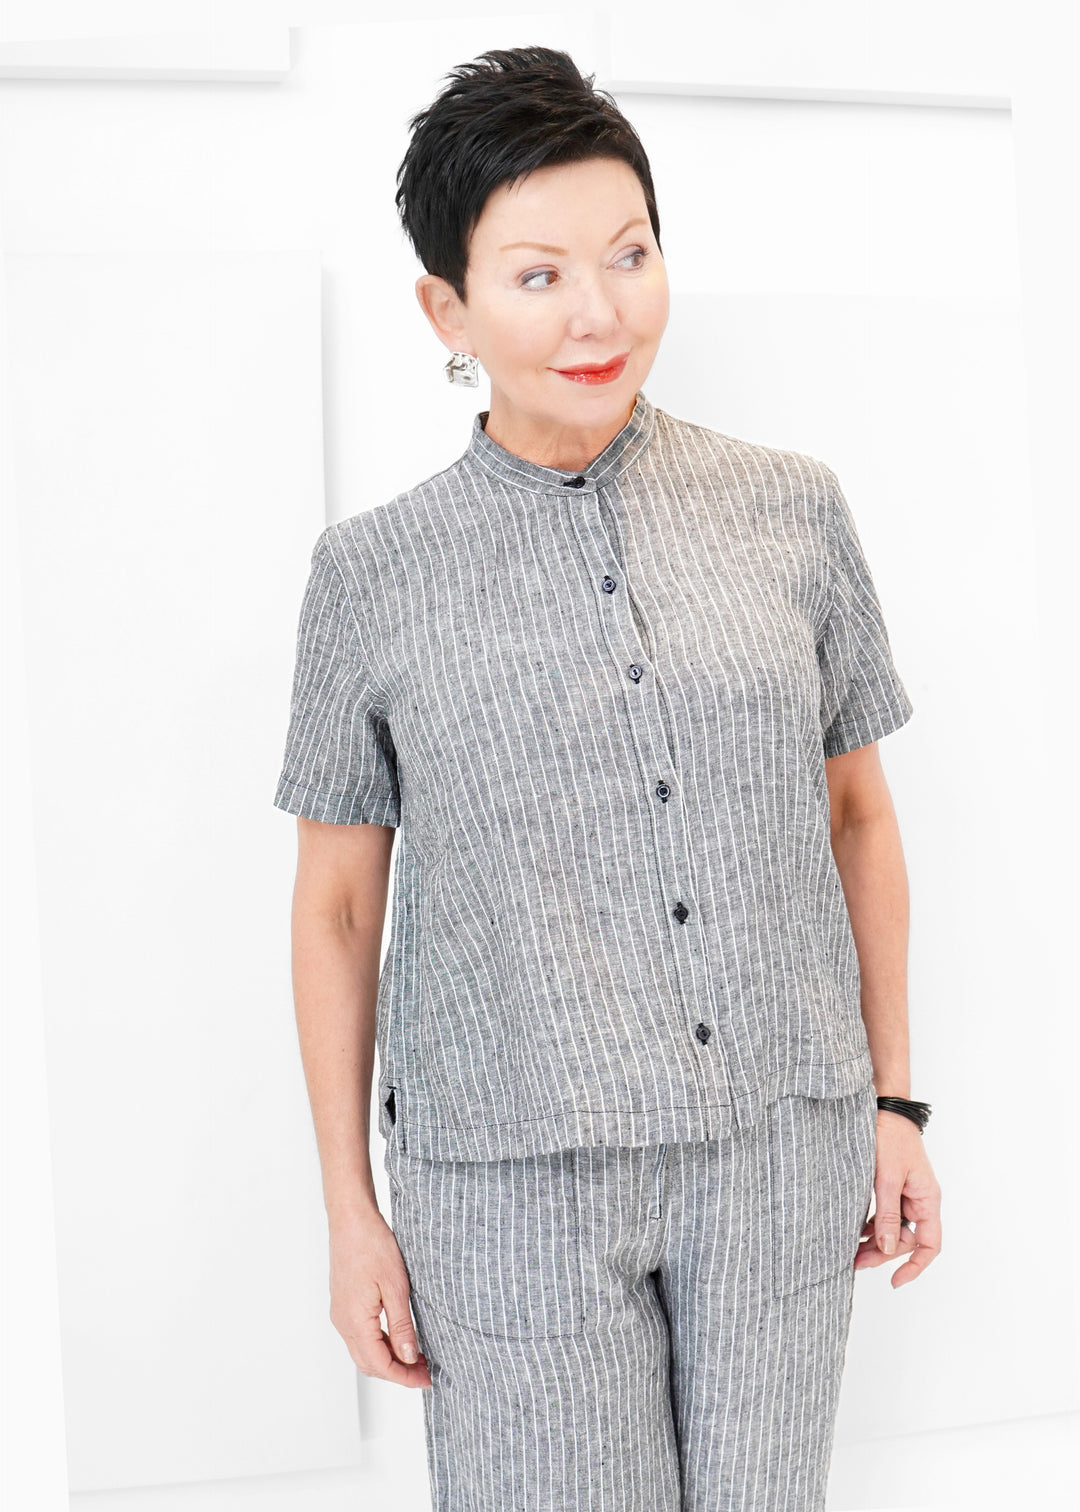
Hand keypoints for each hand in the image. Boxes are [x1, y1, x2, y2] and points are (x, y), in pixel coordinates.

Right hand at [328, 1206, 432, 1387]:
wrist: (351, 1219)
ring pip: (364, 1350)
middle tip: (425, 1370)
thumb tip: (409, 1357)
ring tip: (416, 1354)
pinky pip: (360, 1334)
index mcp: (355, 1322)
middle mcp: (343, 1323)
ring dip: (389, 1357)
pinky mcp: (343, 1303)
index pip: (381, 1365)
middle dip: (398, 1371)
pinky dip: (380, 1342)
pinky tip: (398, 1335)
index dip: (405, 1377)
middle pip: (370, 1363)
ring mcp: (341, 1313)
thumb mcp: (395, 1286)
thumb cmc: (371, 1245)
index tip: (426, 1379)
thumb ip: (402, 1325)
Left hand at [854, 1107, 940, 1286]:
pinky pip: (884, 1214)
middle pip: (906, 1239)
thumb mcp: (887, 1178)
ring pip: (892, 1228)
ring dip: (874, 1241)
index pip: (929, 1244)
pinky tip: (855, 1231)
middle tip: (855, 1262)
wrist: (884, 1108)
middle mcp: (919, 1199)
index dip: (915, 1266)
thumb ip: (887, 1214)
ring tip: (850, 1252)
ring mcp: (905, 1193)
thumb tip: (887, 1248)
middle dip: (883, 1253)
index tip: (895, 1281)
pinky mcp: (891, 1186)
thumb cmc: (890, 1138)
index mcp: (927, 1199)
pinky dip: (871, 1224)